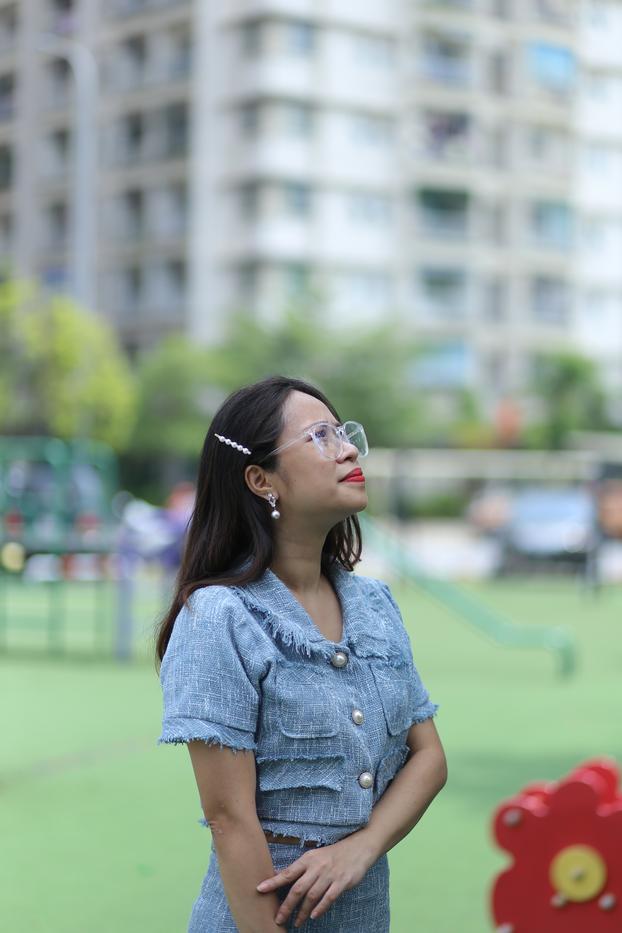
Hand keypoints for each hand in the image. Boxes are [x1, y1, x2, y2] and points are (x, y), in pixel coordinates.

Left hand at [256, 833, 375, 927]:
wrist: (357, 848)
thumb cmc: (332, 854)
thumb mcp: (314, 857)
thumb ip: (300, 869)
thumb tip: (281, 878)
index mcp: (308, 859)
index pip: (288, 872)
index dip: (273, 881)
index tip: (260, 889)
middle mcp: (317, 867)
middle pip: (298, 889)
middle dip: (287, 906)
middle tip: (279, 919)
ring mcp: (329, 875)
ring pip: (312, 896)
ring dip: (302, 911)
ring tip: (296, 922)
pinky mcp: (342, 882)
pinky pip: (329, 898)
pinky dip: (320, 908)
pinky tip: (314, 916)